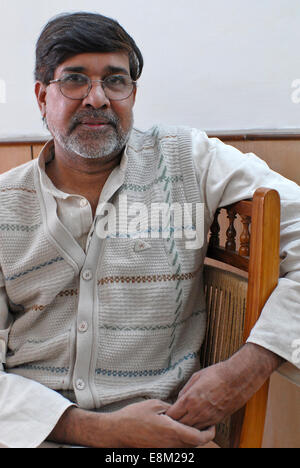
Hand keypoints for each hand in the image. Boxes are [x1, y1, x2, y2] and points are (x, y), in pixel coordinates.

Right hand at [111, 399, 215, 447]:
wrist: (117, 431)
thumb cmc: (134, 416)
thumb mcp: (155, 404)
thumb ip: (173, 408)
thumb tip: (183, 410)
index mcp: (172, 432)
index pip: (199, 438)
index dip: (209, 433)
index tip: (212, 425)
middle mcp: (171, 445)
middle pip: (194, 445)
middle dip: (202, 435)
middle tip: (204, 423)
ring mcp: (164, 450)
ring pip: (186, 447)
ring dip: (191, 438)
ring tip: (191, 425)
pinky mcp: (159, 451)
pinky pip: (175, 448)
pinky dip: (180, 441)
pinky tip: (177, 430)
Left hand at [166, 344, 282, 429]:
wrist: (238, 378)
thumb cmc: (216, 374)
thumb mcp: (196, 377)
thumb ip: (185, 391)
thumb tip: (179, 399)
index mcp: (190, 399)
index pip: (172, 415)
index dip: (167, 415)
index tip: (166, 412)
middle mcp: (197, 412)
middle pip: (180, 426)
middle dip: (174, 423)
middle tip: (171, 419)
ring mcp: (208, 418)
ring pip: (191, 430)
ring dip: (186, 427)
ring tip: (182, 421)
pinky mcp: (217, 421)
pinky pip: (203, 429)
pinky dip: (197, 427)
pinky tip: (195, 422)